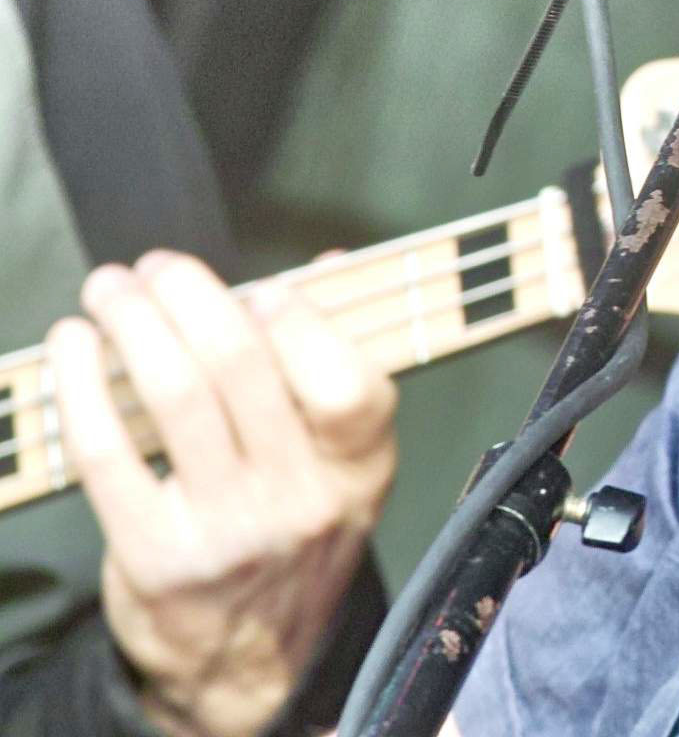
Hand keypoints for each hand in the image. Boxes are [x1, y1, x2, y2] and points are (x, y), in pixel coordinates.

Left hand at [46, 251, 398, 736]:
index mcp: (357, 471)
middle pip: (243, 370)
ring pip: (174, 397)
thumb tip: (326, 270)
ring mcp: (227, 529)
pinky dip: (82, 385)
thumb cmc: (291, 539)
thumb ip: (334, 367)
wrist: (250, 660)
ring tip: (111, 289)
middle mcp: (300, 501)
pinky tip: (74, 347)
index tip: (260, 289)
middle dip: (191, 297)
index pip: (347, 384)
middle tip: (158, 266)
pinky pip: (107, 452)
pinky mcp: (154, 553)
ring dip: (133, 324)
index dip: (301, 322)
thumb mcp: (340, 467)